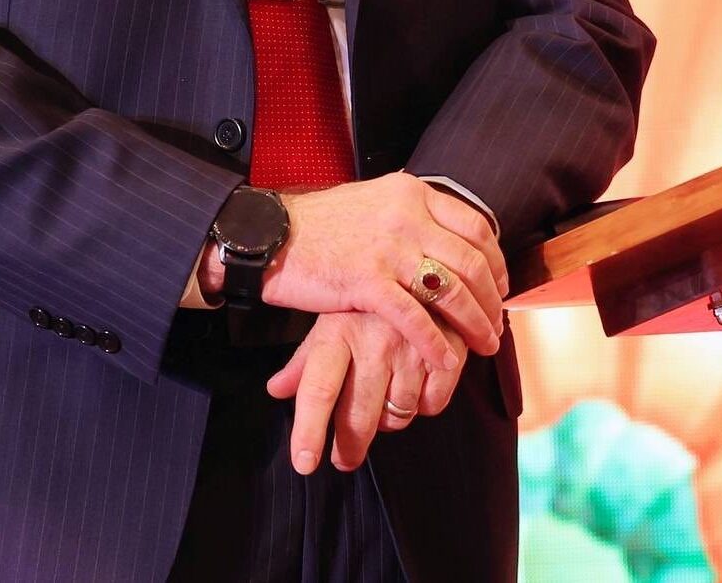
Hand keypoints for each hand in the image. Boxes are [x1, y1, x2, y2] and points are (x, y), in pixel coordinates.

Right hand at [258, 173, 508, 369]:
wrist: (273, 234)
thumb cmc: (322, 223)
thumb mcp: (375, 201)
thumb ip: (410, 214)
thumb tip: (445, 236)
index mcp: (412, 193)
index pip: (475, 224)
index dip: (495, 259)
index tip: (501, 284)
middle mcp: (407, 215)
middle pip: (471, 260)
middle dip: (492, 298)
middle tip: (497, 323)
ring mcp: (389, 248)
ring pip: (451, 289)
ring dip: (475, 322)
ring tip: (484, 345)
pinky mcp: (367, 280)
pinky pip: (414, 317)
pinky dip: (435, 342)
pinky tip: (445, 361)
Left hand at [266, 312, 466, 473]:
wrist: (422, 258)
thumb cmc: (366, 298)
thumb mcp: (331, 319)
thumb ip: (305, 359)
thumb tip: (275, 390)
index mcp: (338, 331)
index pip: (317, 389)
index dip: (309, 431)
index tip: (305, 464)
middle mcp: (373, 341)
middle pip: (358, 415)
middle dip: (349, 447)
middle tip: (344, 458)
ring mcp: (412, 346)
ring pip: (398, 414)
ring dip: (390, 420)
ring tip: (383, 405)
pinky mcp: (447, 348)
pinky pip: (433, 404)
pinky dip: (425, 405)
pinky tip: (417, 389)